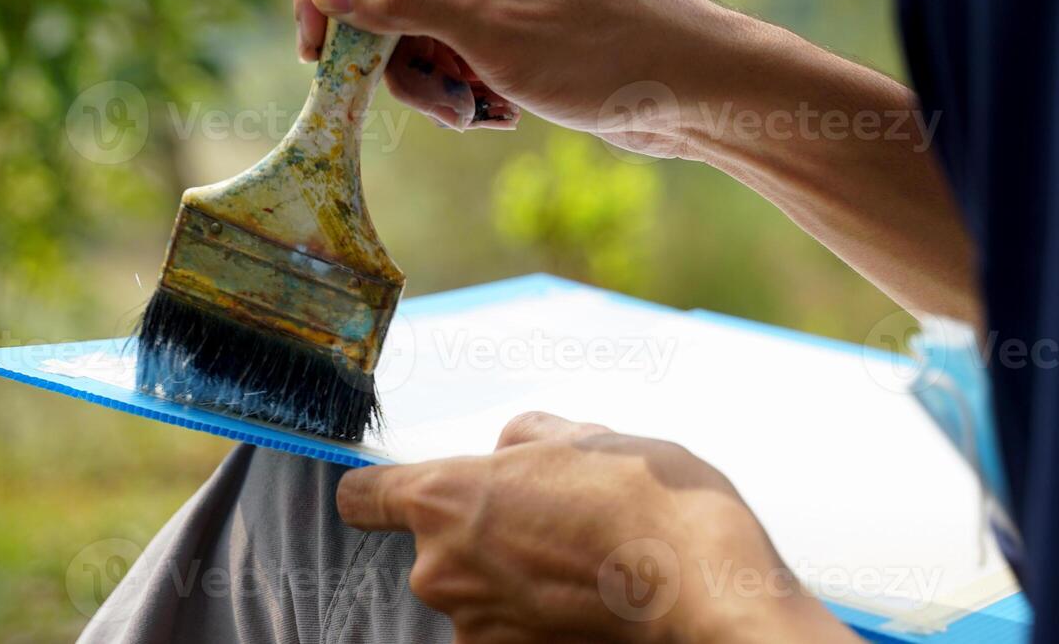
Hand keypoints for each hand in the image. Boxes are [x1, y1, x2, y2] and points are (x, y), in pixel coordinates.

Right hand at [293, 0, 756, 151]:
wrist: (700, 91)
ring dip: (431, 82)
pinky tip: (496, 115)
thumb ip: (404, 2)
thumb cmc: (608, 54)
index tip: (314, 48)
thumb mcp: (494, 33)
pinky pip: (453, 49)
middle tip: (429, 101)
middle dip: (392, 53)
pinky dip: (462, 88)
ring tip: (474, 114)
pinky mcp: (513, 19)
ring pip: (416, 27)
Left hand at [335, 412, 856, 643]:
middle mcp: (443, 569)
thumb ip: (522, 437)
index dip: (380, 490)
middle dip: (477, 530)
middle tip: (543, 515)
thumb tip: (510, 447)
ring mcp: (476, 625)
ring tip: (575, 555)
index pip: (361, 497)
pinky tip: (582, 590)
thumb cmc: (639, 499)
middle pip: (433, 545)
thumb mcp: (579, 434)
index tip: (394, 491)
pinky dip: (533, 611)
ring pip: (474, 588)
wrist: (697, 580)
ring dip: (508, 573)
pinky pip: (506, 624)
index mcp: (445, 498)